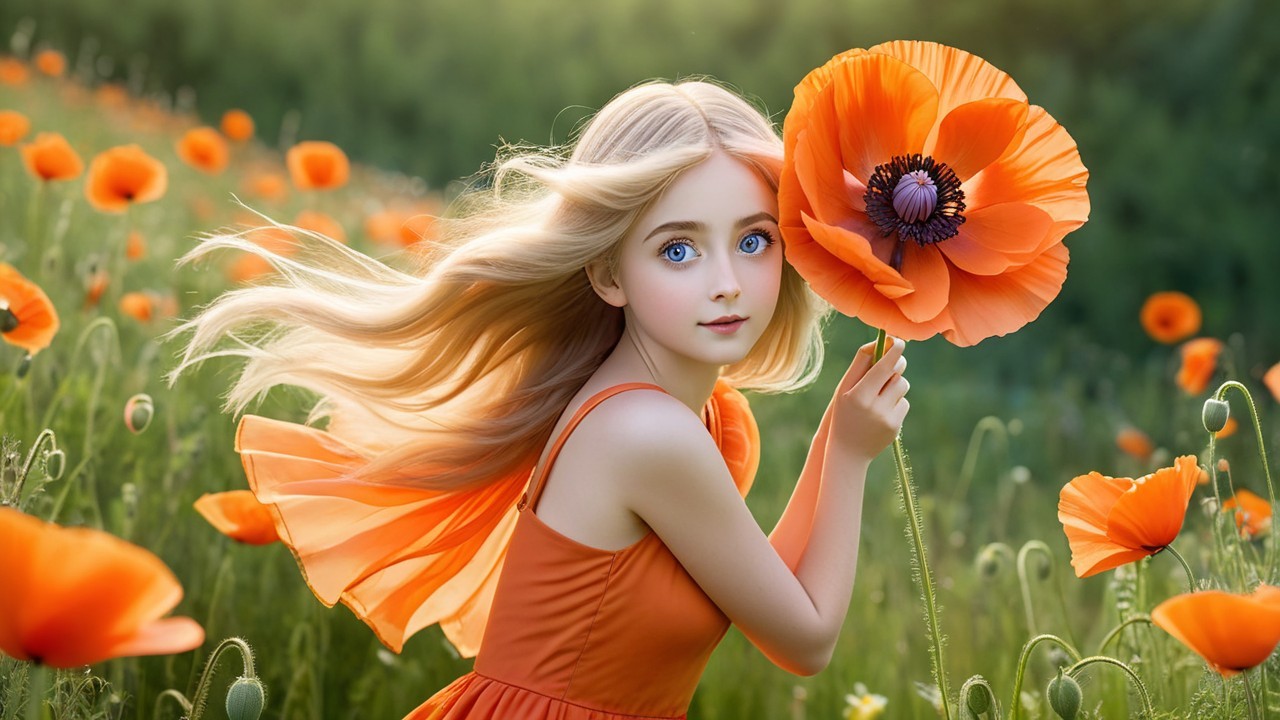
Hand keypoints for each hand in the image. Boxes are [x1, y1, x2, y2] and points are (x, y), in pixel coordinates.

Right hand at [827, 337, 909, 461]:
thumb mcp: (844, 389)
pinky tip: (883, 411)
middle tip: (892, 363)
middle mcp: (874, 407)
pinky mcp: (896, 427)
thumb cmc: (843, 413)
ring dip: (895, 385)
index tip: (899, 341)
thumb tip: (878, 342)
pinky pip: (904, 403)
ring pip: (902, 387)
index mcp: (858, 395)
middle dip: (896, 366)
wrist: (847, 451)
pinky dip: (896, 403)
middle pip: (897, 375)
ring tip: (881, 394)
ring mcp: (887, 419)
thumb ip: (860, 365)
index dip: (894, 351)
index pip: (883, 367)